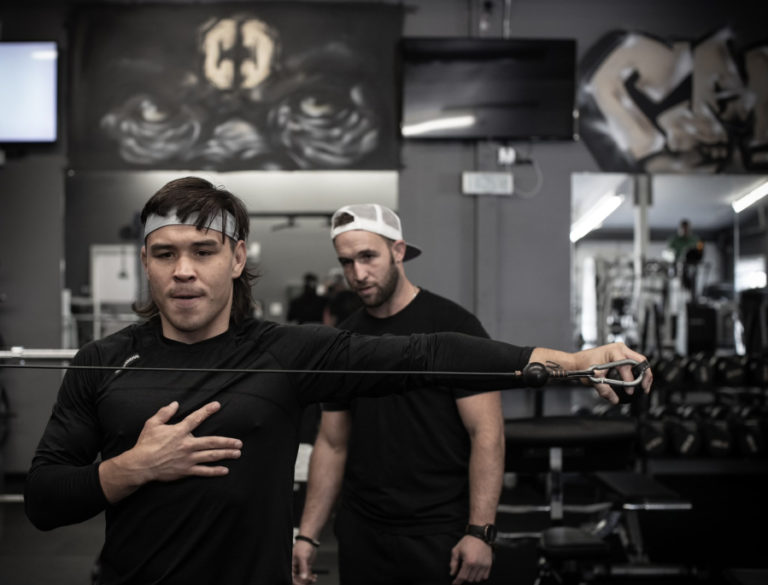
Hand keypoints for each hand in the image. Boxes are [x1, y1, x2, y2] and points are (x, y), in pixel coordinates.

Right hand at [100, 401, 241, 502]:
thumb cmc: (146, 444)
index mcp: (179, 432)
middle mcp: (187, 445)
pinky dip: (215, 471)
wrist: (140, 465)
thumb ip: (164, 413)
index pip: (196, 419)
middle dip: (227, 442)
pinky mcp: (186, 470)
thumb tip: (175, 404)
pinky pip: (203, 471)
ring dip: (225, 454)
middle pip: (211, 442)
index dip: (207, 411)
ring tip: (237, 453)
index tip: (217, 405)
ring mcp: (188, 458)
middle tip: (239, 442)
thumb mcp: (152, 424)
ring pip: (211, 456)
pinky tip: (225, 470)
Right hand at [292, 540, 317, 584]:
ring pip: (303, 579)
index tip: (304, 583)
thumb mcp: (303, 557)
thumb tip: (303, 578)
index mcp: (291, 566)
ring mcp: (300, 569)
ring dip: (309, 580)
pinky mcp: (305, 569)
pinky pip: (307, 576)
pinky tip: (314, 576)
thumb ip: (303, 568)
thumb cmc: (303, 546)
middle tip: (310, 580)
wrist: (309, 542)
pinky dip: (311, 578)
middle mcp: (294, 569)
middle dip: (304, 581)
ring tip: (313, 578)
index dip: (297, 582)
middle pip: (298, 580)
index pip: (292, 578)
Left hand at [449, 535, 492, 583]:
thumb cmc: (467, 542)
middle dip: (464, 578)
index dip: (457, 582)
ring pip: (477, 579)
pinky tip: (476, 571)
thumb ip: (453, 563)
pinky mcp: (489, 565)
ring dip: (472, 578)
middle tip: (462, 572)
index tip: (454, 584)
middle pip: (469, 579)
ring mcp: (484, 565)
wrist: (480, 535)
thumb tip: (452, 573)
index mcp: (468, 561)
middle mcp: (477, 565)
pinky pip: (485, 577)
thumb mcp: (456, 549)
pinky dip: (480, 576)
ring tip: (469, 571)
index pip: (462, 577)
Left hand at [574, 342, 652, 403]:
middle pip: (640, 360)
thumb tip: (614, 399)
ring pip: (640, 361)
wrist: (578, 361)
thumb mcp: (594, 378)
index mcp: (613, 351)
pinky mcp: (622, 355)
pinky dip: (639, 372)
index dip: (629, 380)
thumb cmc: (583, 365)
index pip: (626, 366)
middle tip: (645, 387)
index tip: (629, 390)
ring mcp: (622, 351)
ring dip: (644, 374)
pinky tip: (639, 381)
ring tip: (644, 386)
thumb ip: (604, 390)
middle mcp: (620, 348)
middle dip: (645, 375)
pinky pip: (635, 363)